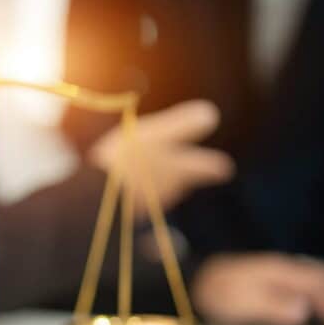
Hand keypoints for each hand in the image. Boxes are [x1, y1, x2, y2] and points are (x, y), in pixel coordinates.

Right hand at [88, 100, 233, 216]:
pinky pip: (136, 198)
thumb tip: (211, 114)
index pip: (203, 167)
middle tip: (188, 172)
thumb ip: (183, 126)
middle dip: (184, 175)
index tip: (227, 168)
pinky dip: (135, 190)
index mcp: (180, 171)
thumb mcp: (158, 135)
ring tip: (150, 173)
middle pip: (181, 181)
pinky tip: (125, 186)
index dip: (214, 165)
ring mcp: (146, 203)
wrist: (96, 195)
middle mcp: (167, 190)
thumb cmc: (129, 161)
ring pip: (158, 191)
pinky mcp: (125, 210)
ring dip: (157, 182)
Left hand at [192, 253, 323, 324]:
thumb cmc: (215, 291)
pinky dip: (318, 291)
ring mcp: (277, 270)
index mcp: (280, 272)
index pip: (319, 284)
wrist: (194, 278)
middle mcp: (282, 268)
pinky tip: (316, 303)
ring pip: (315, 277)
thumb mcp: (241, 302)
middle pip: (323, 278)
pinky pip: (304, 279)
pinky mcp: (270, 276)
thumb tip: (301, 310)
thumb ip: (273, 306)